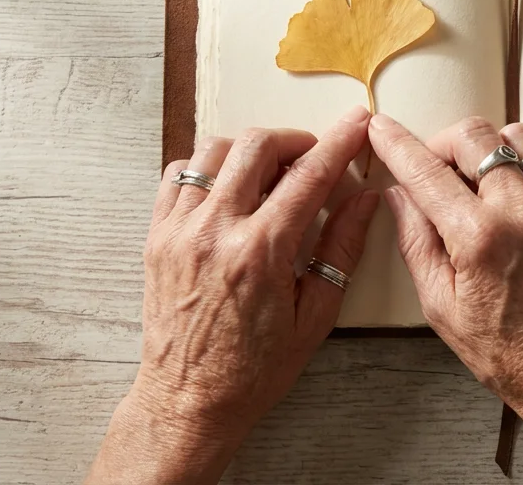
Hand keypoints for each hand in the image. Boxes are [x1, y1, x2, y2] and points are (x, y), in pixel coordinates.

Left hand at [88, 107, 378, 484]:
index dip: (339, 142)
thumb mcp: (315, 316)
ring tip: (270, 172)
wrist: (188, 401)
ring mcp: (179, 231)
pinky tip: (228, 188)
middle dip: (295, 139)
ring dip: (250, 149)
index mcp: (262, 253)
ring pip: (213, 150)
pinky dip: (207, 168)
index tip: (358, 122)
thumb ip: (341, 249)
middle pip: (258, 145)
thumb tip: (365, 200)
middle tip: (314, 156)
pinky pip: (178, 174)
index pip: (309, 175)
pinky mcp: (157, 237)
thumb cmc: (254, 370)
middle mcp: (216, 232)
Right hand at [370, 115, 522, 482]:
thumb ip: (416, 243)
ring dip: (493, 149)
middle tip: (439, 168)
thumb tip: (398, 195)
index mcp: (478, 239)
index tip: (380, 129)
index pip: (424, 171)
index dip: (395, 143)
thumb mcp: (441, 307)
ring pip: (520, 136)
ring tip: (485, 181)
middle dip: (445, 143)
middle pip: (473, 135)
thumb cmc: (508, 353)